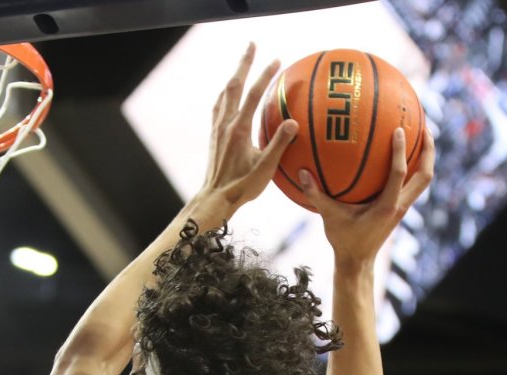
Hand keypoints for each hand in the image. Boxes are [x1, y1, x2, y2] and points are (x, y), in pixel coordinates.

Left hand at [198, 43, 297, 213]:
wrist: (215, 198)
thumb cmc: (242, 187)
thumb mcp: (265, 168)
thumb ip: (279, 145)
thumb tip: (292, 123)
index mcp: (239, 129)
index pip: (254, 95)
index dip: (265, 76)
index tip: (277, 60)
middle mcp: (226, 124)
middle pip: (234, 85)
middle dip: (244, 63)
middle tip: (252, 45)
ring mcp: (218, 128)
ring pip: (224, 93)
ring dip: (234, 75)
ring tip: (242, 64)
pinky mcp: (214, 135)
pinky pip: (219, 106)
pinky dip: (226, 93)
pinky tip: (229, 94)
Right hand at [297, 127, 434, 266]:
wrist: (358, 262)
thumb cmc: (344, 240)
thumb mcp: (328, 217)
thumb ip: (316, 195)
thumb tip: (302, 172)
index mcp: (386, 207)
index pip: (399, 174)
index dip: (400, 151)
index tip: (397, 130)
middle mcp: (400, 206)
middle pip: (425, 176)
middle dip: (429, 151)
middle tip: (426, 127)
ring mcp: (403, 208)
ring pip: (423, 180)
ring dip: (426, 158)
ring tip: (423, 135)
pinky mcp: (400, 208)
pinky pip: (412, 183)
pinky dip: (413, 167)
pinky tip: (403, 153)